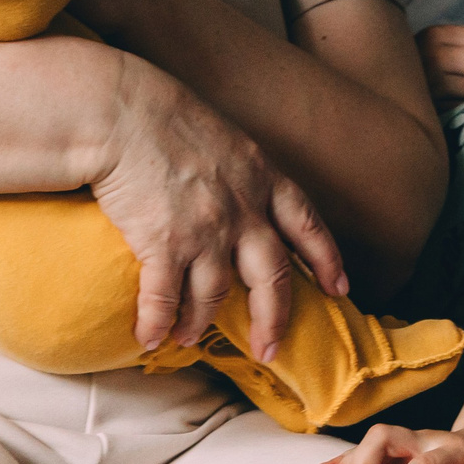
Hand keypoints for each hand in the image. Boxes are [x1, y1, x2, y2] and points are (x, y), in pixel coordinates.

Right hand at [85, 51, 348, 361]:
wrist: (123, 114)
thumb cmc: (168, 119)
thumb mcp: (228, 139)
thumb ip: (243, 172)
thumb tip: (244, 195)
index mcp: (264, 179)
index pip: (308, 226)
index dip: (327, 260)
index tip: (340, 288)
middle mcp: (244, 210)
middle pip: (274, 277)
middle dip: (275, 318)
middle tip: (271, 349)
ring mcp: (207, 231)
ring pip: (217, 295)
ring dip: (203, 322)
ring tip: (191, 338)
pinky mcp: (165, 245)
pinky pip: (165, 300)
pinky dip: (158, 324)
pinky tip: (150, 339)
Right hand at [317, 422, 463, 463]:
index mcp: (453, 449)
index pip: (426, 460)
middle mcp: (426, 440)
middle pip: (387, 435)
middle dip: (365, 460)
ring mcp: (409, 442)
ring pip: (372, 440)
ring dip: (348, 462)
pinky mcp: (398, 449)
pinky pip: (366, 449)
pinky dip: (344, 460)